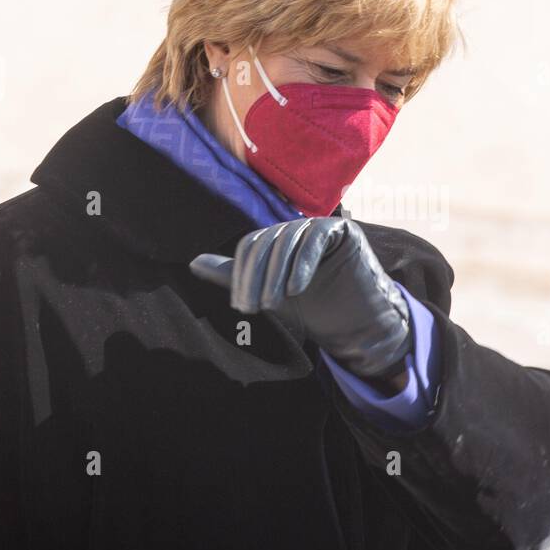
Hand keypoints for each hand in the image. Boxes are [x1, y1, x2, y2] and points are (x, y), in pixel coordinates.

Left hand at [190, 217, 412, 379]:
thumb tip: (193, 263)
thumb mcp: (268, 294)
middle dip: (256, 278)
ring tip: (276, 303)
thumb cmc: (314, 308)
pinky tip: (298, 289)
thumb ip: (234, 276)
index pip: (250, 246)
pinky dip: (303, 263)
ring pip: (286, 241)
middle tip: (256, 308)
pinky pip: (315, 237)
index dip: (242, 276)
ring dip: (276, 275)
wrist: (356, 323)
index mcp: (276, 239)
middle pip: (265, 242)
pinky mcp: (342, 230)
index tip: (243, 307)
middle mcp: (295, 228)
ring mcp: (319, 226)